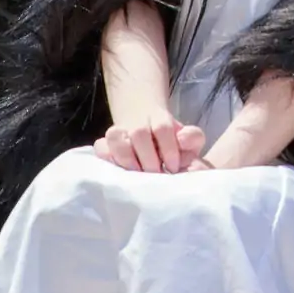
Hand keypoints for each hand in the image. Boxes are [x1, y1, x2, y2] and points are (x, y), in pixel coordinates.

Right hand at [93, 116, 207, 172]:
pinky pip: (100, 146)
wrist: (150, 136)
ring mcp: (119, 132)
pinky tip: (120, 171)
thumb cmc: (174, 145)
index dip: (168, 148)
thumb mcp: (189, 140)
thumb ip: (193, 137)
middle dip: (148, 157)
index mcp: (159, 118)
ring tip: (136, 174)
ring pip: (114, 135)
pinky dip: (107, 157)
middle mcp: (137, 122)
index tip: (173, 167)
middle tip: (156, 174)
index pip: (162, 128)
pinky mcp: (106, 145)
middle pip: (139, 132)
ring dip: (126, 158)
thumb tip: (182, 140)